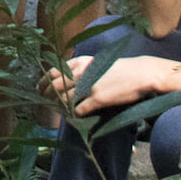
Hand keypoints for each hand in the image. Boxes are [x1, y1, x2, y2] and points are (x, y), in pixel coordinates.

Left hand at [54, 53, 180, 115]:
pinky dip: (74, 115)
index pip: (52, 72)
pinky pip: (78, 111)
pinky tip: (75, 117)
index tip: (40, 89)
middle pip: (54, 87)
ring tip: (62, 111)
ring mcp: (88, 86)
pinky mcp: (97, 99)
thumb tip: (66, 79)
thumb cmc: (119, 69)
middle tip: (46, 103)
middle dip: (47, 96)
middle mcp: (81, 72)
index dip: (43, 82)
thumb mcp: (96, 62)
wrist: (140, 73)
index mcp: (80, 62)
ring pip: (64, 100)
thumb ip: (80, 69)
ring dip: (61, 107)